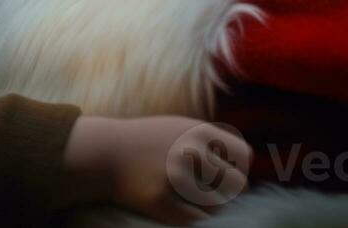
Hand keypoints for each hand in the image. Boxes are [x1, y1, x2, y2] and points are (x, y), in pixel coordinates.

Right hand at [61, 115, 250, 224]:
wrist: (103, 153)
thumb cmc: (144, 142)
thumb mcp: (178, 128)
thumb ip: (208, 141)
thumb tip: (244, 164)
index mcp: (197, 130)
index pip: (243, 154)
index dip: (242, 170)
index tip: (231, 179)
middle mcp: (190, 150)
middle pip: (237, 183)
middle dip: (232, 194)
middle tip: (219, 199)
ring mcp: (175, 175)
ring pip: (219, 206)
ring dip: (214, 211)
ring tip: (201, 207)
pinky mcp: (160, 200)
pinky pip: (196, 221)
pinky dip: (198, 222)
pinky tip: (188, 215)